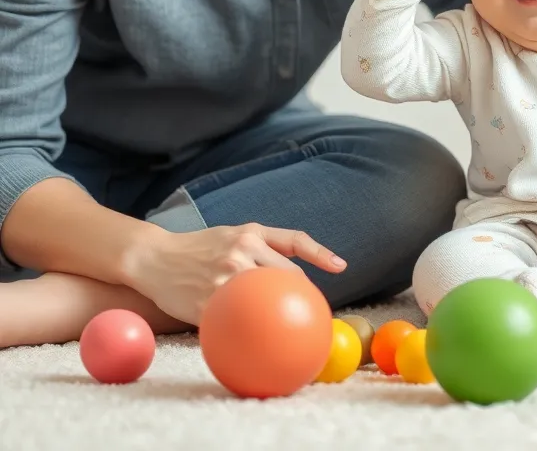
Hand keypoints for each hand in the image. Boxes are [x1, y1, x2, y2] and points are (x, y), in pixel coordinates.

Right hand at [123, 224, 345, 325]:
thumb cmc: (197, 248)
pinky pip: (238, 320)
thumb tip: (293, 269)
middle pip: (286, 275)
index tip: (341, 267)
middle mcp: (241, 251)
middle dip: (303, 294)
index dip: (320, 254)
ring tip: (297, 331)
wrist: (154, 258)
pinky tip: (257, 345)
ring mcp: (226, 277)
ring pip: (265, 298)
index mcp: (250, 233)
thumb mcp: (230, 234)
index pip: (294, 241)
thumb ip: (261, 246)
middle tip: (315, 312)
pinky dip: (250, 331)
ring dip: (281, 315)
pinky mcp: (210, 301)